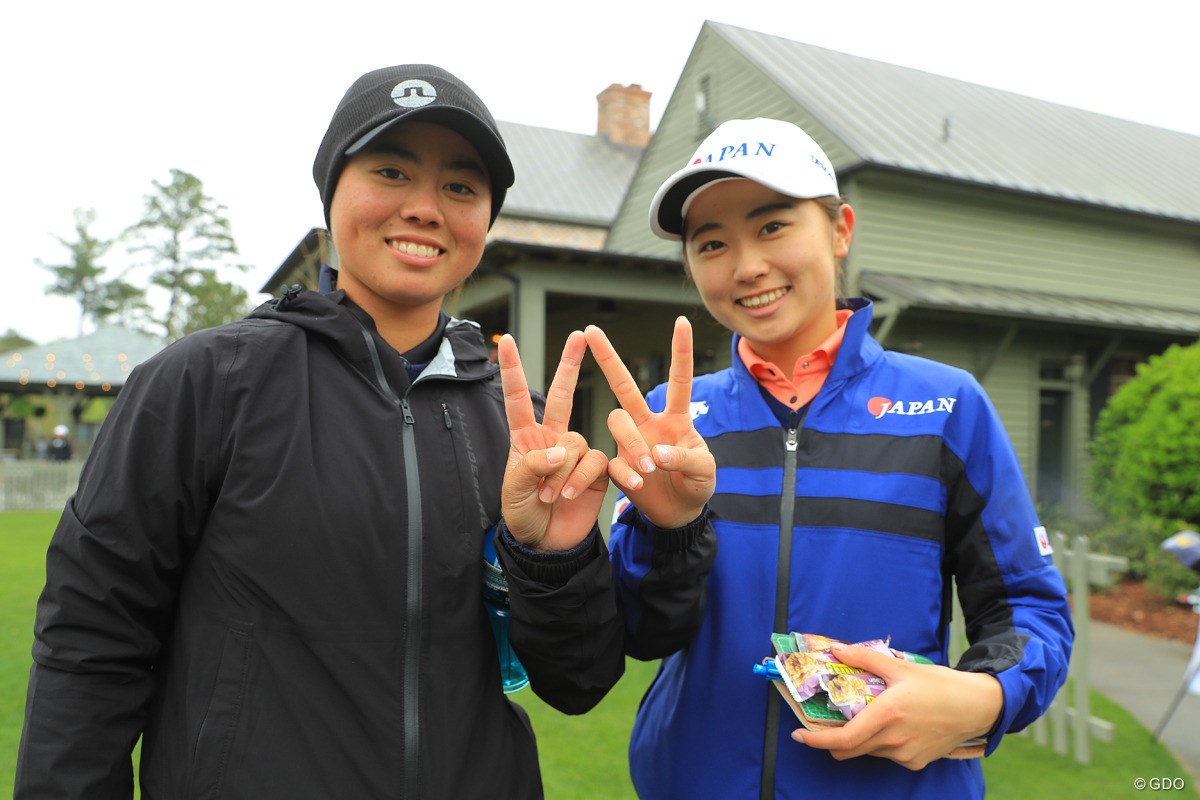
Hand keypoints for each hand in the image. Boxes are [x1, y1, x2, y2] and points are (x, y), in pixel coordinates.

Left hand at [498, 330, 610, 551]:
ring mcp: (576, 454)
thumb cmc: (522, 516)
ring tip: (551, 497)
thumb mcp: (514, 493)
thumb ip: (531, 467)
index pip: (518, 398)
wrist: (547, 545)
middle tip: (580, 334)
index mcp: (526, 439)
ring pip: (578, 443)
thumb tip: (559, 450)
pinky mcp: (597, 471)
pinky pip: (597, 462)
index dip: (512, 369)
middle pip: (562, 395)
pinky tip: (573, 495)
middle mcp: (553, 439)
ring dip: (564, 472)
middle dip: (570, 364)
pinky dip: (584, 478)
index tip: (505, 341)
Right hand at [584, 317, 714, 528]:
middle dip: (608, 357)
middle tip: (590, 330)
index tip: (681, 321)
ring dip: (632, 442)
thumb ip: (686, 458)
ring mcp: (630, 442)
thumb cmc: (697, 484)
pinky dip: (625, 472)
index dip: (680, 351)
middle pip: (625, 386)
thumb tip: (657, 454)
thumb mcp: (704, 471)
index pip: (679, 380)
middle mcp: (648, 423)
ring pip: (616, 421)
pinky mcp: (617, 465)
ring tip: (649, 469)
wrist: (680, 514)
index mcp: (675, 418)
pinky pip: (611, 462)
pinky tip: (638, 484)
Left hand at [792, 643, 1001, 769]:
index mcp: (887, 714)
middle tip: (827, 723)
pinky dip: (880, 743)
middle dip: (832, 740)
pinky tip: (894, 725)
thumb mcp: (901, 667)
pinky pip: (886, 755)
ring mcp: (904, 754)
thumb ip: (865, 659)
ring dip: (859, 738)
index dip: (816, 741)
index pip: (843, 739)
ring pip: (867, 751)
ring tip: (870, 716)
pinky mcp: (915, 763)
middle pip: (849, 749)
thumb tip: (836, 649)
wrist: (976, 707)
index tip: (799, 735)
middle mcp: (893, 739)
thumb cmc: (939, 685)